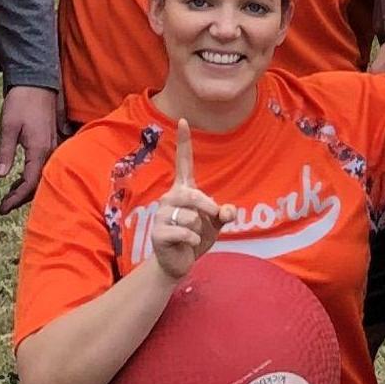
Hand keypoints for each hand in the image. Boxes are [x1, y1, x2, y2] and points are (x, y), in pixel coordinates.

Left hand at [0, 82, 60, 214]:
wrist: (37, 81)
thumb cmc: (22, 102)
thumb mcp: (8, 127)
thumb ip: (5, 152)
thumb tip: (0, 175)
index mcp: (40, 150)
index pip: (30, 183)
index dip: (17, 199)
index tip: (3, 208)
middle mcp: (50, 150)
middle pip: (40, 182)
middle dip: (23, 197)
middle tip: (5, 205)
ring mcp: (53, 144)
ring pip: (43, 174)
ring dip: (28, 186)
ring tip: (11, 193)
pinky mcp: (52, 139)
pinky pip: (45, 164)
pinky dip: (34, 174)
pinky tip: (22, 176)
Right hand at [144, 119, 229, 283]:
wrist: (179, 263)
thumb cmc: (197, 237)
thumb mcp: (216, 224)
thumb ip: (225, 214)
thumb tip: (227, 211)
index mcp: (184, 190)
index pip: (184, 162)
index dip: (184, 141)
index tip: (183, 120)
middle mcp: (169, 197)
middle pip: (194, 195)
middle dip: (208, 209)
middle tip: (210, 220)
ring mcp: (161, 214)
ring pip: (191, 217)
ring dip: (199, 230)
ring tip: (191, 236)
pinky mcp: (157, 232)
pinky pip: (185, 232)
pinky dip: (193, 240)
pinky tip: (186, 244)